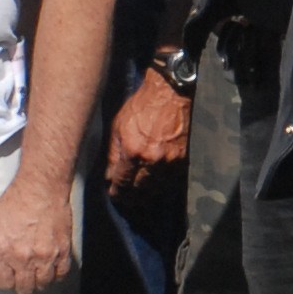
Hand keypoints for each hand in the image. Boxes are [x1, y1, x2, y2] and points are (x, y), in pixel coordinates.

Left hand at [0, 169, 76, 293]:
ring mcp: (46, 255)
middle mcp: (25, 257)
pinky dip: (56, 276)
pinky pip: (61, 274)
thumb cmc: (14, 203)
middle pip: (24, 288)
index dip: (4, 283)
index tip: (7, 279)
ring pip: (43, 284)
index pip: (4, 283)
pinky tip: (51, 271)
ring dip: (38, 283)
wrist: (41, 188)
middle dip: (21, 287)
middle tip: (22, 281)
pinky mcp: (63, 250)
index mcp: (4, 252)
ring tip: (36, 277)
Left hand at [104, 66, 191, 188]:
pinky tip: (154, 182)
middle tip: (125, 198)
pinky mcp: (182, 158)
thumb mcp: (117, 127)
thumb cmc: (140, 107)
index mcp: (133, 152)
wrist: (169, 95)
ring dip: (146, 192)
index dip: (116, 192)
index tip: (113, 193)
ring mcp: (170, 160)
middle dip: (130, 196)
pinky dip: (161, 183)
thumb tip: (110, 175)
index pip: (122, 182)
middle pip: (140, 190)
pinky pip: (170, 179)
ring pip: (156, 187)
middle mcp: (152, 160)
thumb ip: (113, 154)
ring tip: (138, 194)